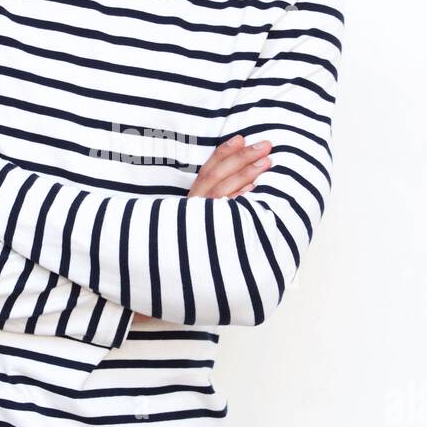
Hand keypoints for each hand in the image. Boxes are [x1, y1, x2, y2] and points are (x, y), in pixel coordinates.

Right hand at [132, 135, 271, 323]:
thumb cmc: (180, 257)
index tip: (242, 137)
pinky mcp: (204, 242)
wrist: (158, 289)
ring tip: (267, 162)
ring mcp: (197, 226)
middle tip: (267, 145)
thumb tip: (238, 190)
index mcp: (188, 203)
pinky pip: (222, 219)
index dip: (224, 153)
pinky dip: (238, 203)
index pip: (207, 171)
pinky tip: (254, 193)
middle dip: (243, 158)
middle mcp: (190, 211)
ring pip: (223, 194)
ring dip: (246, 175)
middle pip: (218, 177)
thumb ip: (207, 208)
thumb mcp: (190, 226)